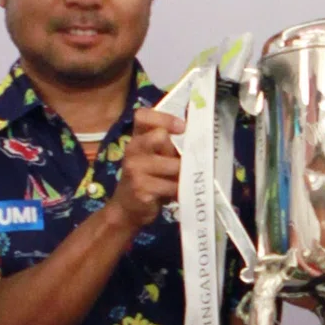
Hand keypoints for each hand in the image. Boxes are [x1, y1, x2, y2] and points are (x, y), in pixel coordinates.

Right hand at [105, 109, 183, 230]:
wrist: (126, 209)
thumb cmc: (147, 180)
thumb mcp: (154, 159)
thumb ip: (167, 146)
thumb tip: (197, 137)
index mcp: (136, 138)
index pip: (143, 116)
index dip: (164, 118)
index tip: (183, 127)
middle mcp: (132, 149)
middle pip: (159, 136)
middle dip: (176, 150)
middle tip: (183, 161)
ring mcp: (135, 169)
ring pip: (172, 164)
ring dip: (182, 174)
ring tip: (184, 180)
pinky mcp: (141, 188)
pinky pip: (172, 185)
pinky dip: (179, 190)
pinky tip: (178, 193)